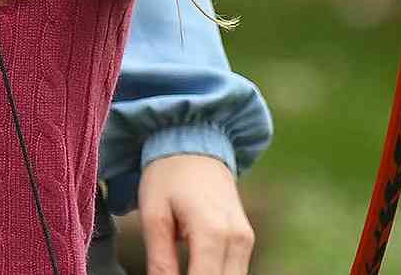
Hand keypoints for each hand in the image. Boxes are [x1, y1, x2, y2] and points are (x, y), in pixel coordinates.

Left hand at [138, 154, 254, 274]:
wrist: (197, 139)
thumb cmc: (169, 174)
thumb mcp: (154, 215)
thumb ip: (160, 261)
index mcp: (212, 233)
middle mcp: (237, 239)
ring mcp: (246, 240)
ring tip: (181, 271)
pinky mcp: (246, 239)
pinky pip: (235, 273)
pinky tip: (196, 272)